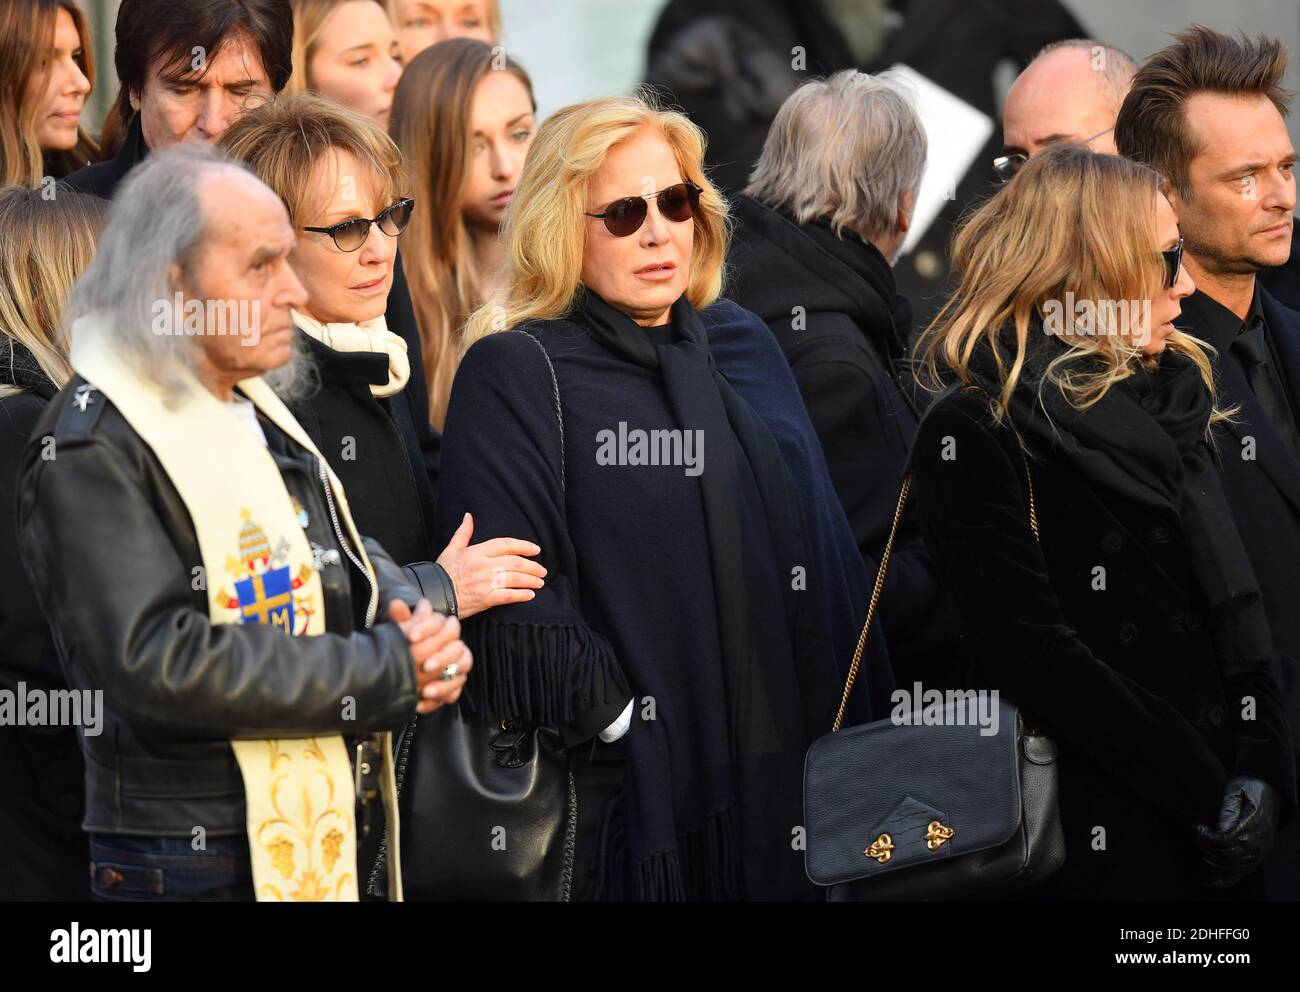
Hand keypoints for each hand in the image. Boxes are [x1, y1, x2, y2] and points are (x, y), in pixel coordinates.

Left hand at [387, 599, 473, 713]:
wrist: (400, 667)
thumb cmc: (405, 644)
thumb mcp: (400, 631)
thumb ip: (401, 619)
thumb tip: (396, 603)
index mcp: (444, 630)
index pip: (446, 625)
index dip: (428, 630)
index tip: (410, 637)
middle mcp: (454, 648)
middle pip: (459, 650)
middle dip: (442, 658)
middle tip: (425, 666)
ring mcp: (455, 669)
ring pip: (461, 674)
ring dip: (445, 684)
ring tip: (426, 691)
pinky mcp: (451, 687)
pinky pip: (453, 694)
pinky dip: (438, 700)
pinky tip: (421, 703)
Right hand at [436, 512, 545, 618]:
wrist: (433, 595)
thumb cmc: (442, 572)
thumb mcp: (451, 549)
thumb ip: (463, 533)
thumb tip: (468, 516)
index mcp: (476, 551)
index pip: (506, 544)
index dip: (523, 546)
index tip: (536, 549)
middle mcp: (482, 565)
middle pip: (515, 562)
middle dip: (532, 566)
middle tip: (542, 570)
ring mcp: (484, 582)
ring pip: (515, 578)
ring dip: (531, 580)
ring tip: (540, 582)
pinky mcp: (485, 599)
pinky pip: (508, 596)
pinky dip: (521, 595)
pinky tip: (530, 595)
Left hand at [1193, 776, 1279, 887]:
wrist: (1269, 793)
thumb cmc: (1248, 788)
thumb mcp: (1236, 789)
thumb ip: (1227, 808)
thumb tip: (1218, 828)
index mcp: (1253, 823)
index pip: (1226, 838)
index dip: (1207, 836)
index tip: (1196, 827)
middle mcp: (1258, 841)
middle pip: (1228, 854)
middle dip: (1207, 848)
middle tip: (1195, 839)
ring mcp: (1259, 851)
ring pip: (1234, 866)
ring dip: (1213, 861)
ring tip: (1200, 849)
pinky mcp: (1257, 856)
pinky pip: (1242, 873)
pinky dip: (1225, 879)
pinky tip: (1208, 880)